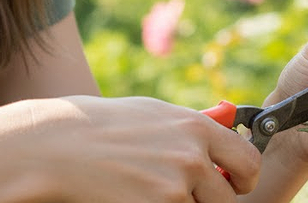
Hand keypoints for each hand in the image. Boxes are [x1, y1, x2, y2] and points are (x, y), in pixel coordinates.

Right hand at [0, 96, 260, 201]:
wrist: (60, 145)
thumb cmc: (105, 125)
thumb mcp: (154, 113)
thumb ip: (194, 124)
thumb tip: (228, 124)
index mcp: (196, 127)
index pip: (247, 161)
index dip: (244, 178)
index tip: (235, 184)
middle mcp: (191, 156)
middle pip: (228, 199)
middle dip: (212, 202)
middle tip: (187, 196)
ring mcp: (173, 188)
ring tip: (153, 192)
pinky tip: (138, 200)